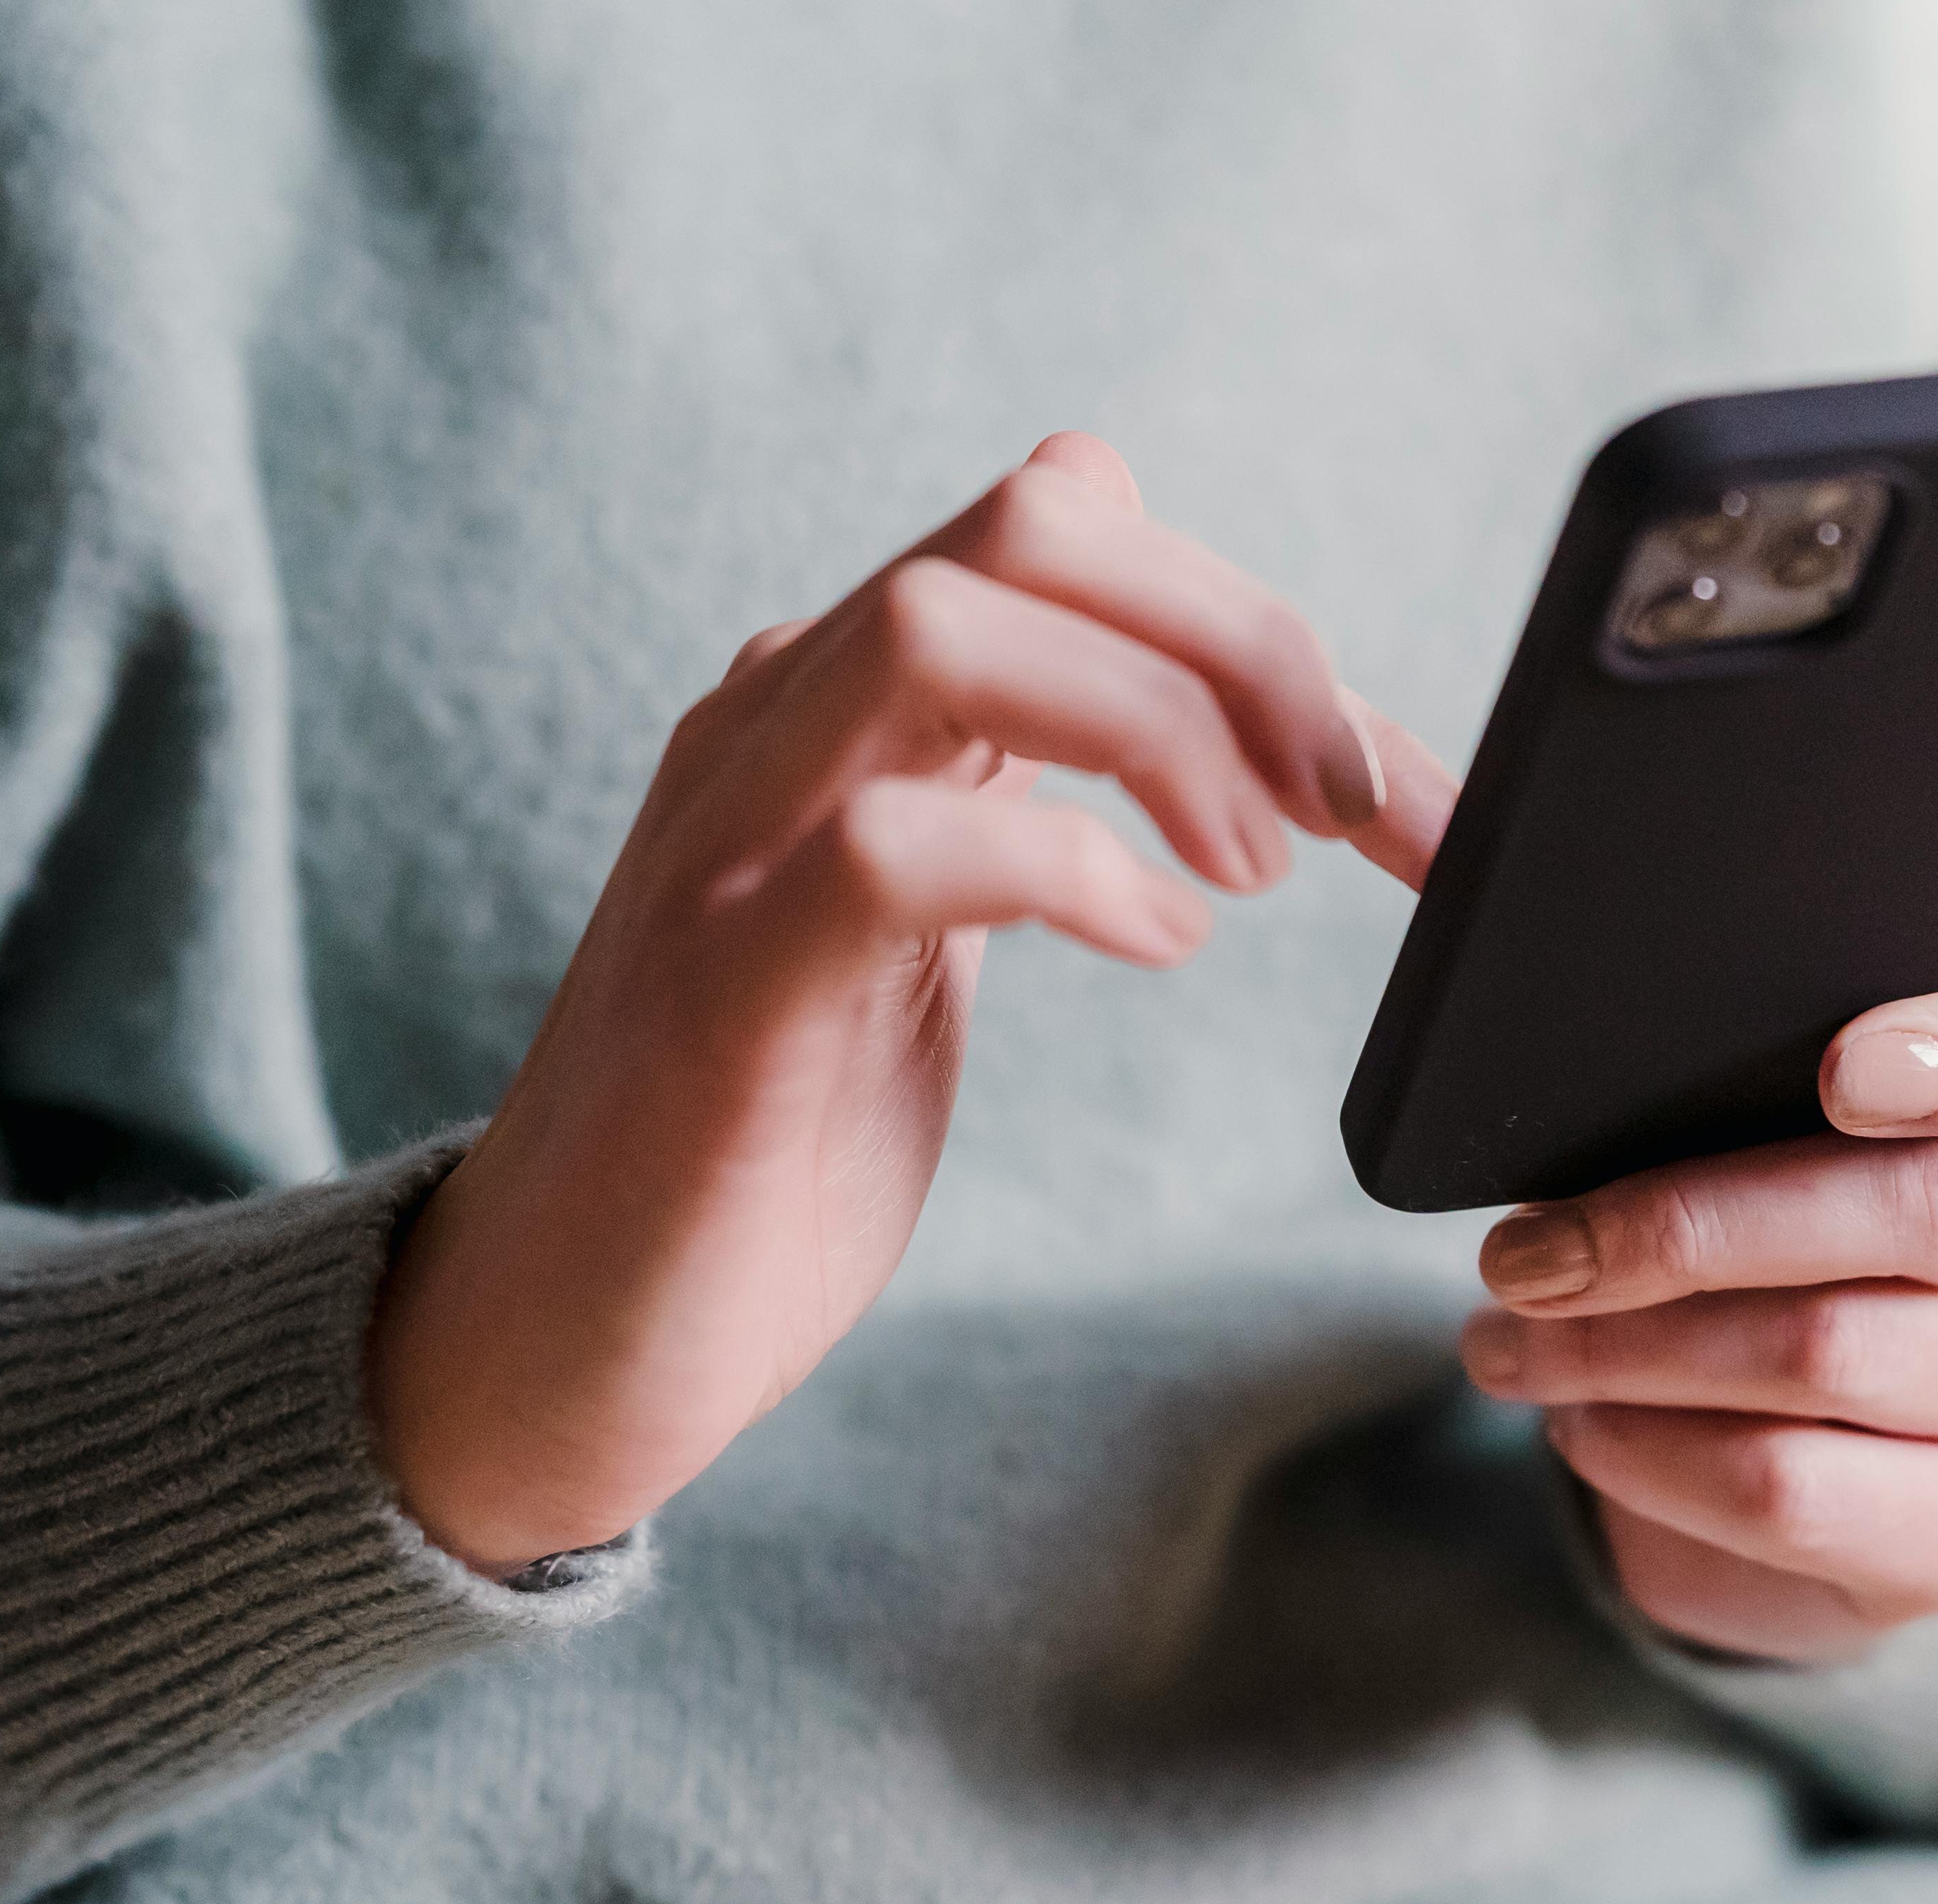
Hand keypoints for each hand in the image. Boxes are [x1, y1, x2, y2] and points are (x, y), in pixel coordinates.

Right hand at [369, 434, 1460, 1572]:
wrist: (551, 1345)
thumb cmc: (756, 1157)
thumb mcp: (920, 941)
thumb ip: (1016, 801)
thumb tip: (1194, 704)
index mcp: (835, 709)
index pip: (1068, 529)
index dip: (1258, 625)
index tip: (1386, 786)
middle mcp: (774, 731)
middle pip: (1032, 525)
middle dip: (1240, 642)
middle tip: (1350, 808)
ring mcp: (732, 847)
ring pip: (948, 625)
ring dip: (1157, 727)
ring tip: (1245, 875)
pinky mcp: (723, 989)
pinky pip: (894, 845)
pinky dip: (1064, 870)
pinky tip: (1154, 944)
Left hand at [1454, 952, 1937, 1661]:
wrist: (1796, 1480)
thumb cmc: (1743, 1245)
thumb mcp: (1720, 1115)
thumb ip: (1643, 995)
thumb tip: (1421, 830)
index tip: (1851, 1068)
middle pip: (1911, 1206)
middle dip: (1674, 1225)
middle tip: (1517, 1253)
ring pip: (1821, 1353)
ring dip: (1618, 1347)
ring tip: (1501, 1336)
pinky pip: (1790, 1484)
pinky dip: (1646, 1450)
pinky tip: (1579, 1423)